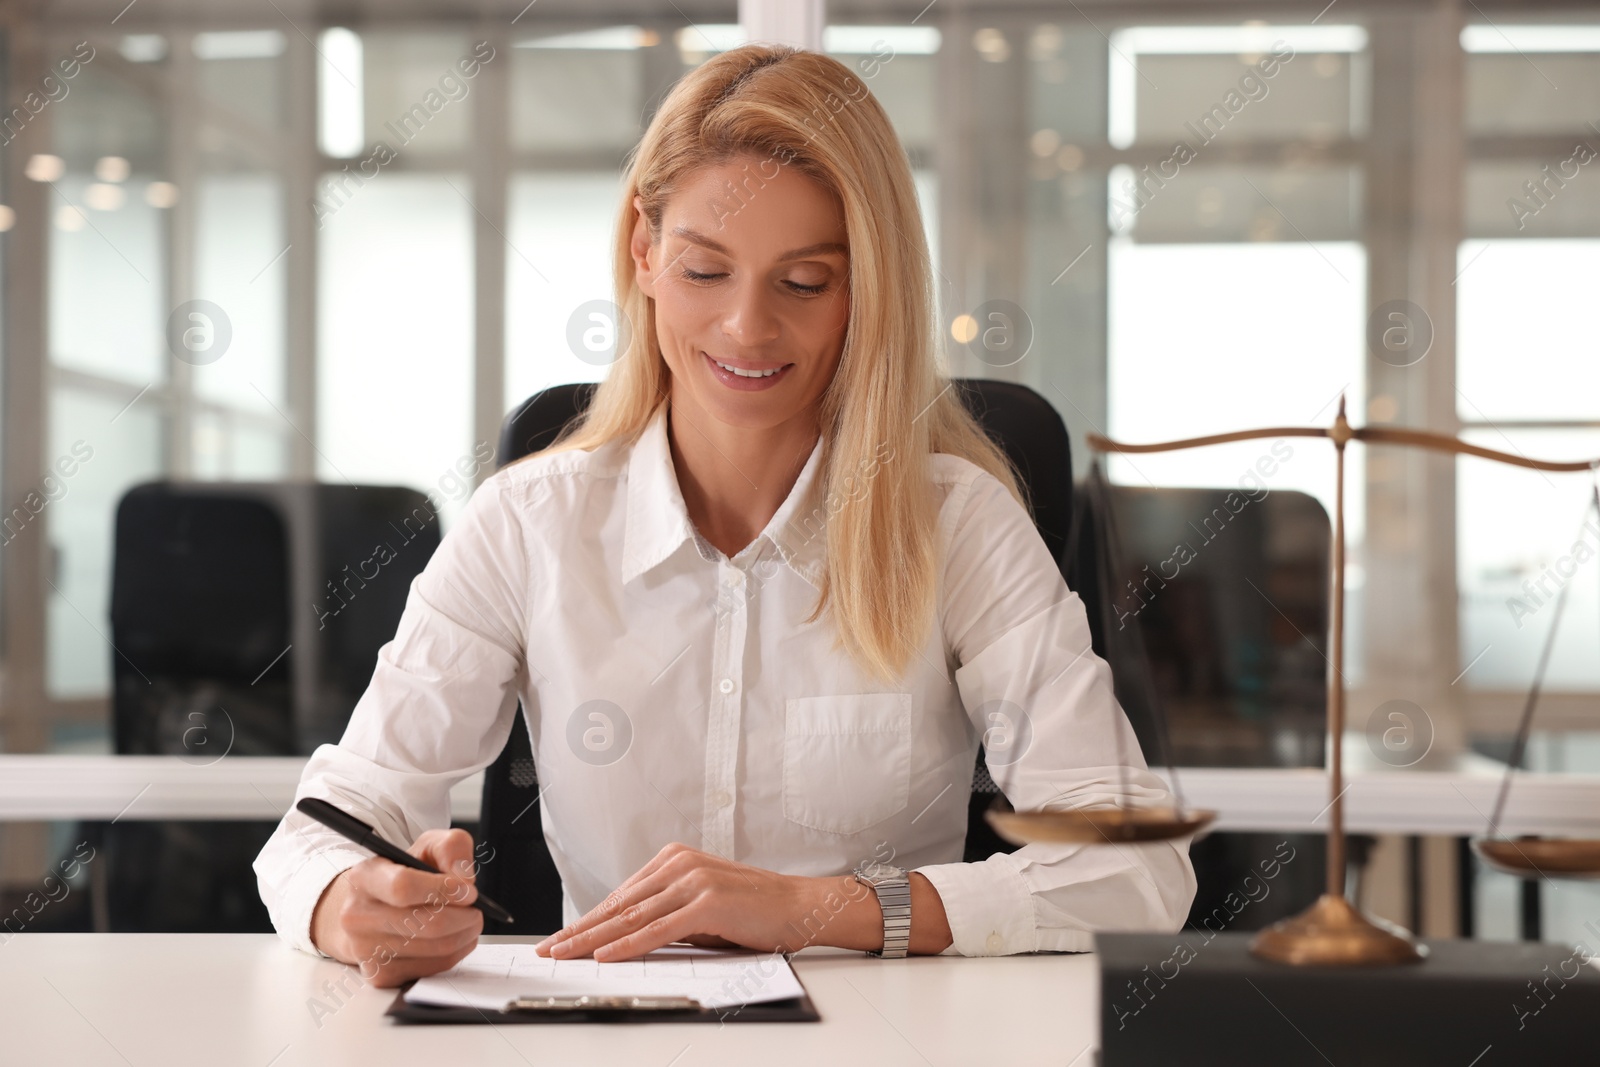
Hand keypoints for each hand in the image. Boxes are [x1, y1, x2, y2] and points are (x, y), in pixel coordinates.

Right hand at [309, 827, 484, 986]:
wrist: (367, 911)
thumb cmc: (400, 875)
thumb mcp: (425, 847)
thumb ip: (451, 847)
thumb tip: (464, 878)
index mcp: (365, 878)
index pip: (403, 887)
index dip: (444, 890)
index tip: (469, 891)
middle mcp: (358, 916)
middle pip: (426, 924)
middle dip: (464, 916)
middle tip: (477, 909)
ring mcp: (366, 950)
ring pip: (436, 948)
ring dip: (465, 934)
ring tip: (469, 920)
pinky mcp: (380, 974)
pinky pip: (434, 967)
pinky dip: (455, 952)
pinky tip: (454, 937)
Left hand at [533, 842, 849, 961]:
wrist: (799, 906)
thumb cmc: (753, 911)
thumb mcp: (700, 910)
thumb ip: (665, 916)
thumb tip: (624, 939)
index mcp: (674, 861)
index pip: (621, 896)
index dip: (588, 919)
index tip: (561, 937)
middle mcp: (679, 864)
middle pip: (619, 905)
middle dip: (579, 929)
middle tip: (549, 947)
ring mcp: (693, 880)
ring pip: (632, 917)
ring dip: (593, 939)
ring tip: (566, 953)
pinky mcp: (707, 902)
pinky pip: (658, 929)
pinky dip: (628, 944)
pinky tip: (605, 955)